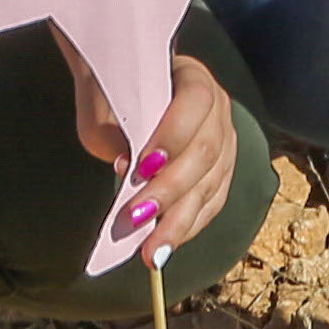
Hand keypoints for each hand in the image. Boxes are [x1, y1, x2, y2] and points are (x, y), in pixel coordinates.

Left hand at [70, 53, 241, 264]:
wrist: (122, 88)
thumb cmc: (111, 96)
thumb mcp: (103, 107)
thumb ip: (114, 135)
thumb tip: (129, 176)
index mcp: (193, 77)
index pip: (195, 103)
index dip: (173, 136)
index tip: (141, 167)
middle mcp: (219, 108)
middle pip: (205, 153)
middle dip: (170, 191)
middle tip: (136, 219)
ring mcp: (225, 140)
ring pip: (212, 185)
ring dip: (180, 220)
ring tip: (151, 250)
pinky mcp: (222, 171)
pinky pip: (212, 203)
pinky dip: (188, 226)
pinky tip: (165, 245)